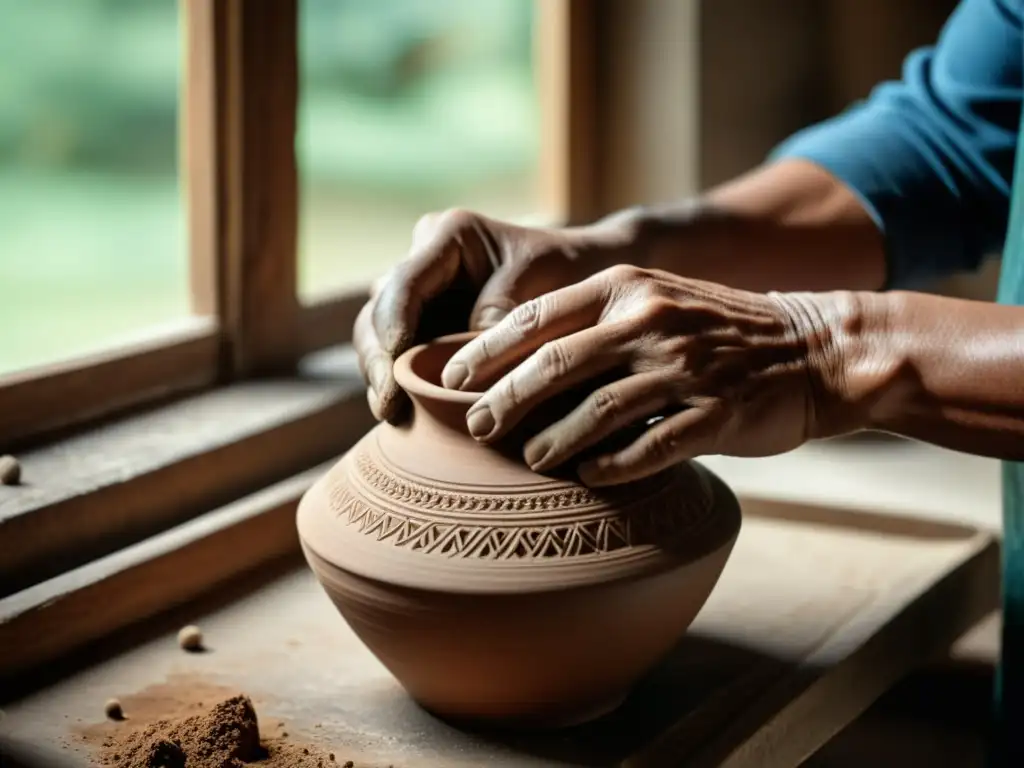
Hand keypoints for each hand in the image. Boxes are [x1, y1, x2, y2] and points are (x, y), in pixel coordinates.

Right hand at [353, 209, 623, 421]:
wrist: (588, 280)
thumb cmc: (572, 272)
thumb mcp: (547, 280)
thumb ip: (506, 310)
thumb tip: (465, 357)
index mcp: (449, 235)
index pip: (406, 281)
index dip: (394, 322)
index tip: (397, 359)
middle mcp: (425, 262)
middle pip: (378, 309)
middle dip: (377, 356)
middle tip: (387, 402)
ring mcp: (421, 297)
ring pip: (376, 334)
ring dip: (378, 373)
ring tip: (389, 413)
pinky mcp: (426, 328)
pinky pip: (397, 356)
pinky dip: (396, 382)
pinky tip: (400, 414)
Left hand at [441, 265, 864, 485]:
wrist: (813, 348)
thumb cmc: (717, 331)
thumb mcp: (655, 300)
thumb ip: (594, 320)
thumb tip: (515, 361)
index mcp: (626, 287)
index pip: (538, 317)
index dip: (486, 352)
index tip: (448, 379)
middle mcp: (650, 320)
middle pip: (557, 364)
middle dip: (505, 401)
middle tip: (475, 428)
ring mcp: (686, 367)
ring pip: (599, 409)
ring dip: (554, 440)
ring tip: (527, 459)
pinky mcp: (718, 413)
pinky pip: (653, 446)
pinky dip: (615, 465)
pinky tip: (590, 478)